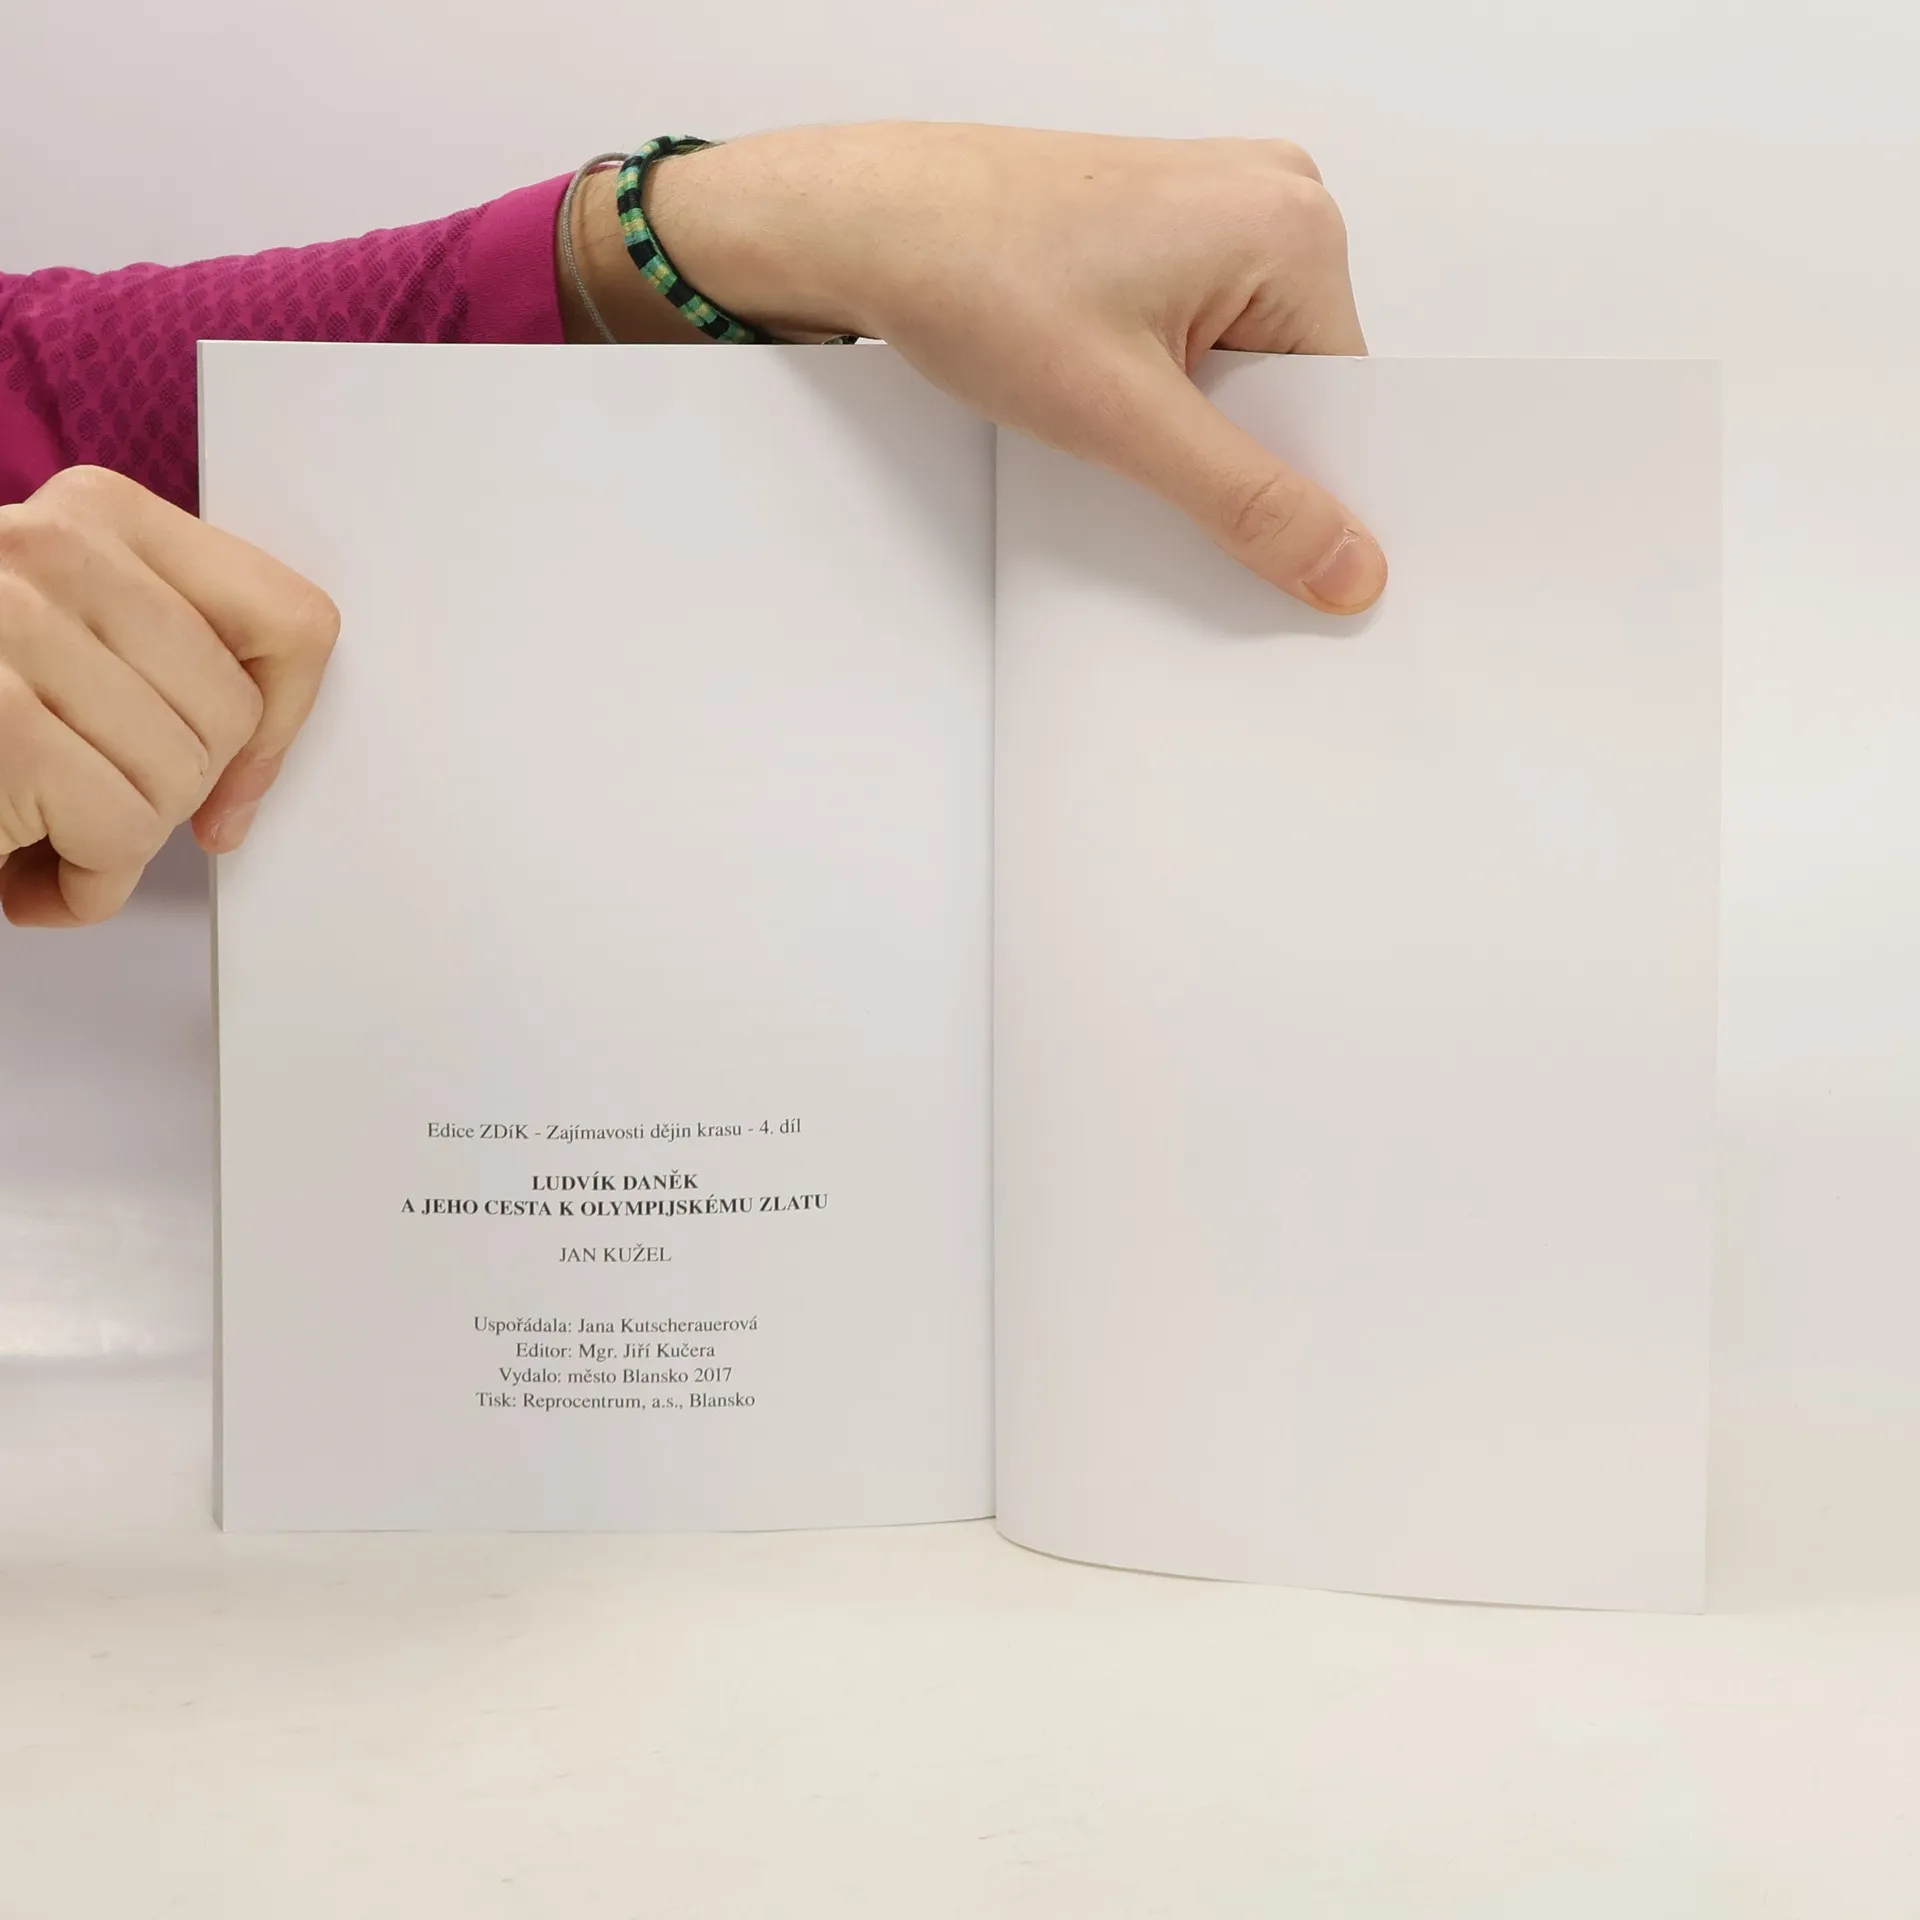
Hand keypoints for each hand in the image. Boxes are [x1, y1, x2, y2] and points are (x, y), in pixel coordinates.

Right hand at [0, 466, 338, 927]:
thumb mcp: (74, 656)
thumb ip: (173, 667)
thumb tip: (256, 774)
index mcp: (95, 517)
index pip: (292, 622)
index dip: (280, 725)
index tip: (234, 776)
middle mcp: (50, 548)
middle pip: (234, 715)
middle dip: (172, 792)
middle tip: (85, 795)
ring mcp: (11, 626)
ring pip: (180, 780)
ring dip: (115, 840)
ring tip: (36, 820)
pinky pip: (120, 835)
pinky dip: (80, 886)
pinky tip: (18, 863)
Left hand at [570, 123, 1387, 612]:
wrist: (863, 223)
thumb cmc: (972, 272)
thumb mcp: (1125, 419)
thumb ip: (1247, 502)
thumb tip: (1344, 564)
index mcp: (1294, 222)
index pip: (1346, 399)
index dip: (1306, 483)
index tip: (1270, 542)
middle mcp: (1269, 196)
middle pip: (1295, 387)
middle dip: (1234, 449)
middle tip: (1151, 461)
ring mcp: (1214, 209)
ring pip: (1241, 371)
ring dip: (1188, 422)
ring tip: (1110, 412)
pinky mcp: (1163, 233)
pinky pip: (1201, 340)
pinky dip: (1163, 389)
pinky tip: (1102, 392)